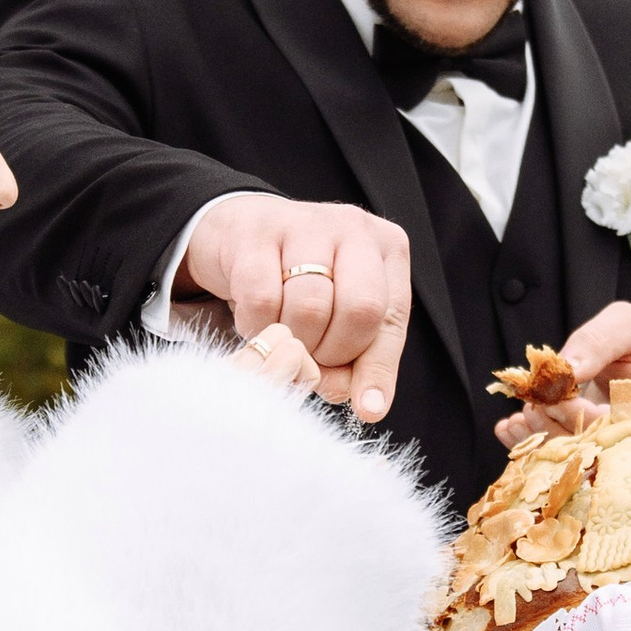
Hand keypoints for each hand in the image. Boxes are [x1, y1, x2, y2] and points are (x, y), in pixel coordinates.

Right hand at [180, 194, 412, 423]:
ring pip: (310, 307)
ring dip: (293, 341)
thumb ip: (359, 360)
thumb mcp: (342, 317)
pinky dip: (257, 324)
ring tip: (283, 337)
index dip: (377, 367)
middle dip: (333, 351)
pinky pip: (262, 299)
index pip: (391, 318)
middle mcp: (353, 229)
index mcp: (386, 250)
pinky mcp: (256, 233)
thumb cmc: (301, 282)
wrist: (239, 234)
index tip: (367, 406)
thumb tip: (367, 405)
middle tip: (312, 358)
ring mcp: (304, 224)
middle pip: (359, 310)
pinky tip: (256, 319)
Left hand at [494, 300, 630, 447]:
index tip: (557, 397)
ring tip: (518, 419)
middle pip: (600, 454)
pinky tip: (510, 430)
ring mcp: (619, 454)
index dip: (586, 417)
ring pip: (577, 462)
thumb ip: (601, 341)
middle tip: (531, 410)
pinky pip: (563, 459)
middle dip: (558, 434)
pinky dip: (533, 445)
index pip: (626, 431)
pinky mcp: (592, 455)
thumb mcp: (627, 326)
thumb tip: (567, 369)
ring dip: (542, 443)